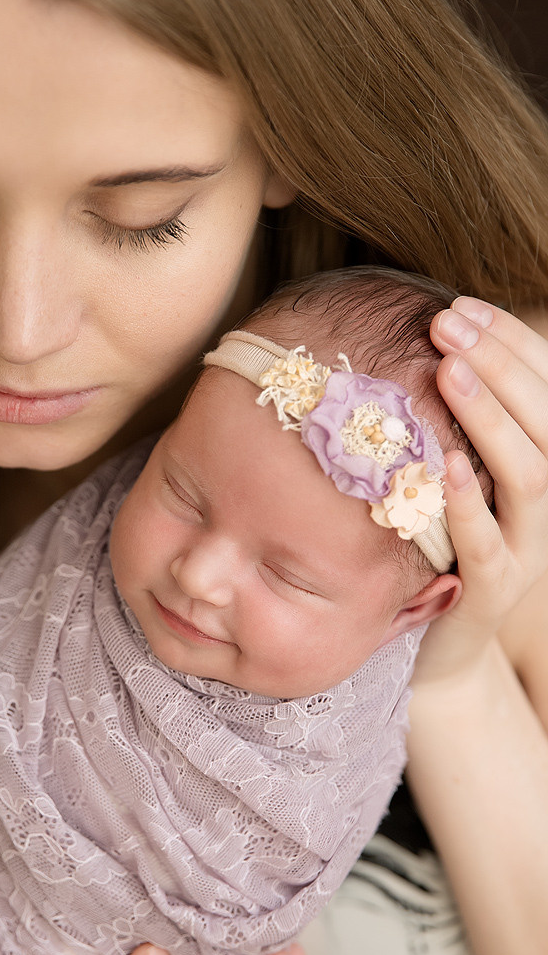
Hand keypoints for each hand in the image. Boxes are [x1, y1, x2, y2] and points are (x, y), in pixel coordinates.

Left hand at [416, 298, 547, 682]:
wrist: (438, 650)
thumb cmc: (436, 547)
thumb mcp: (450, 479)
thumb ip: (450, 425)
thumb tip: (419, 349)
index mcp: (541, 468)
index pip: (544, 391)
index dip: (511, 343)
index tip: (462, 304)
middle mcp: (547, 507)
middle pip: (546, 423)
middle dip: (500, 364)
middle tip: (448, 323)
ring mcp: (528, 551)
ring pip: (531, 477)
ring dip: (492, 419)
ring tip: (449, 371)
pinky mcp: (494, 594)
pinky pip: (491, 547)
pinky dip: (470, 505)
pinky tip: (444, 465)